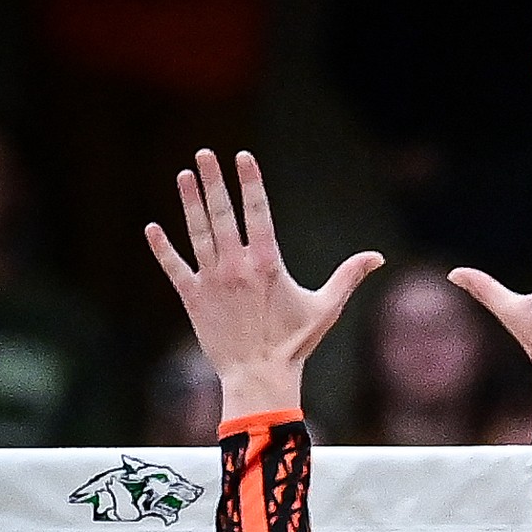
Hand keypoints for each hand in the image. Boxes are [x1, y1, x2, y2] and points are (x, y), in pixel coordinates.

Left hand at [146, 149, 382, 421]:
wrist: (259, 378)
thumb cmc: (294, 345)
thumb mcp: (325, 308)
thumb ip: (348, 277)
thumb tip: (378, 258)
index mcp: (267, 264)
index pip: (257, 212)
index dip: (250, 182)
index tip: (242, 156)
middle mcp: (237, 266)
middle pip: (223, 214)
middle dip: (214, 181)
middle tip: (205, 153)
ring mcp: (212, 281)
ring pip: (198, 233)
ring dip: (189, 202)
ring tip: (184, 174)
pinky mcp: (193, 299)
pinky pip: (174, 268)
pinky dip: (162, 249)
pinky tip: (152, 228)